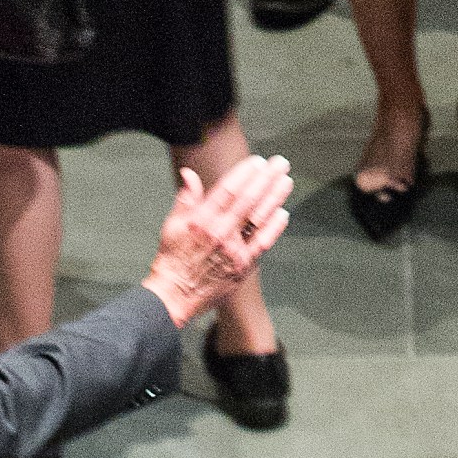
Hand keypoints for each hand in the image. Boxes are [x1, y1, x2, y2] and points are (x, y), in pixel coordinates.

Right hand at [140, 155, 294, 328]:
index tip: (257, 161)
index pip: (227, 190)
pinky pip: (263, 242)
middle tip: (280, 163)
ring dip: (275, 197)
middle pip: (248, 199)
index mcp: (201, 220)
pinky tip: (283, 212)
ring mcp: (233, 249)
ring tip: (286, 180)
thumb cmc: (173, 259)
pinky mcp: (243, 265)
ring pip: (259, 217)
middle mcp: (219, 232)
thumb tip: (189, 173)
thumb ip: (186, 198)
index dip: (245, 173)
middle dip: (266, 178)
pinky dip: (274, 227)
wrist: (174, 296)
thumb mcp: (172, 225)